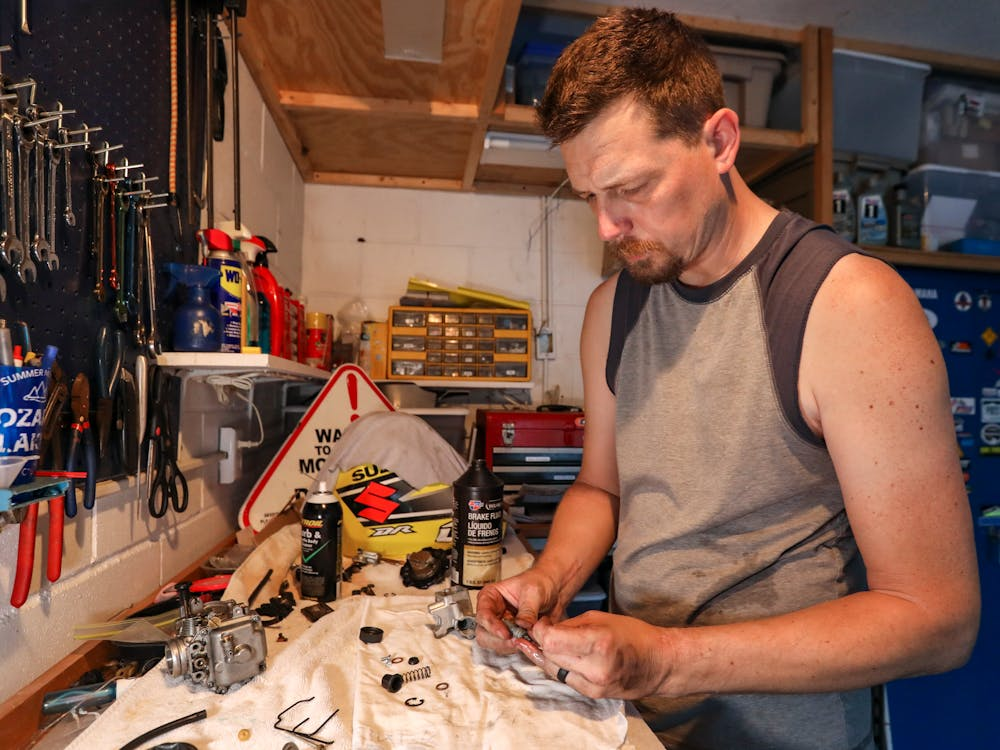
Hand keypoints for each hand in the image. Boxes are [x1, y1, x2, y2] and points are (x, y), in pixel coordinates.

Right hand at [475, 568, 560, 654]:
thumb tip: (522, 625)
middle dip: (500, 640)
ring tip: (527, 639)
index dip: (492, 626)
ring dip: (509, 646)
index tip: (506, 634)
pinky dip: (519, 647)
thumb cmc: (540, 582)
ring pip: (494, 644)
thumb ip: (527, 610)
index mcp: (490, 596)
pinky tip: (530, 641)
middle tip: (518, 640)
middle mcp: (492, 612)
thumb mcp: (534, 592)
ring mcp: (501, 626)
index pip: (483, 615)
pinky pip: (509, 648)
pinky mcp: (512, 636)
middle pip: (484, 634)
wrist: (554, 590)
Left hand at [522, 610, 673, 699]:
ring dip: (550, 656)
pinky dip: (562, 667)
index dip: (541, 631)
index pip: (552, 641)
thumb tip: (544, 630)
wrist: (659, 664)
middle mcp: (595, 668)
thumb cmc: (633, 635)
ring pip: (554, 670)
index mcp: (598, 643)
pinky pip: (566, 679)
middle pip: (550, 656)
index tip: (541, 624)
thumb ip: (570, 625)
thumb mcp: (600, 618)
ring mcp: (594, 685)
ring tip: (555, 643)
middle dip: (542, 642)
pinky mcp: (593, 695)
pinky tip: (567, 656)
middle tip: (543, 632)